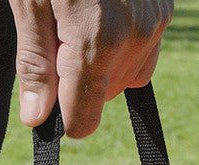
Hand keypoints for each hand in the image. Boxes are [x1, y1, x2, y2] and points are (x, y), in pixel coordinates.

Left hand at [8, 0, 172, 137]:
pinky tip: (104, 12)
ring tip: (81, 16)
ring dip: (102, 63)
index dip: (60, 112)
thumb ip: (35, 61)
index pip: (82, 119)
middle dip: (77, 77)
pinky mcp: (163, 10)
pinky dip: (122, 44)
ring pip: (126, 79)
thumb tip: (36, 117)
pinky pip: (143, 53)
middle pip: (103, 98)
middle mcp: (133, 37)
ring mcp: (154, 23)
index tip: (46, 88)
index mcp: (96, 40)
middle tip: (59, 29)